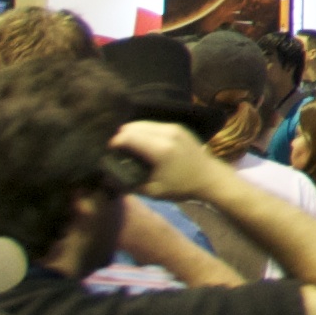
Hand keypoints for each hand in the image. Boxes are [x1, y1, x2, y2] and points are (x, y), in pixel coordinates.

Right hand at [109, 119, 225, 201]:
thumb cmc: (181, 187)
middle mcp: (167, 133)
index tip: (108, 155)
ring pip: (142, 123)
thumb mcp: (153, 191)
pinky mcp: (178, 126)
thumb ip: (127, 183)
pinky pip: (152, 124)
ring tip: (126, 148)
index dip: (113, 144)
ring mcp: (173, 127)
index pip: (128, 137)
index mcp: (160, 149)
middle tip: (115, 152)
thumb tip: (105, 177)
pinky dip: (142, 131)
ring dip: (131, 132)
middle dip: (120, 137)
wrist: (210, 177)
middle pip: (133, 126)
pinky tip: (140, 143)